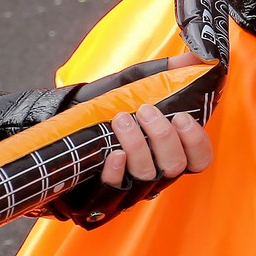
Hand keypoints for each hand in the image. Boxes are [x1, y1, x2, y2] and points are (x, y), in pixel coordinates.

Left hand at [51, 52, 213, 227]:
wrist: (57, 133)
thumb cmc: (100, 111)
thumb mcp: (134, 88)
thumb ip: (166, 74)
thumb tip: (197, 55)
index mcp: (167, 155)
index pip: (199, 160)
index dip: (195, 141)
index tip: (181, 117)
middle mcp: (154, 179)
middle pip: (174, 167)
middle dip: (162, 136)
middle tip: (145, 110)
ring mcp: (128, 193)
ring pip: (146, 177)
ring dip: (137, 145)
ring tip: (120, 119)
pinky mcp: (100, 201)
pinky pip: (115, 192)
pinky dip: (117, 172)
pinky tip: (113, 153)